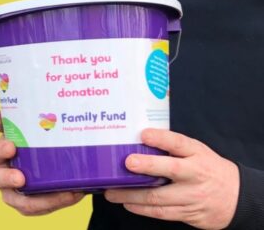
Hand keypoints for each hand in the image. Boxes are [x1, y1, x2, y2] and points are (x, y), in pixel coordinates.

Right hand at [0, 109, 84, 215]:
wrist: (45, 159)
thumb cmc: (29, 142)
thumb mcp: (23, 129)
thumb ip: (10, 121)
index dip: (1, 150)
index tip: (10, 146)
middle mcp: (3, 176)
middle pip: (0, 180)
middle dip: (9, 179)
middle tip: (21, 178)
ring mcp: (16, 194)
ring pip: (24, 202)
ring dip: (43, 199)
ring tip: (64, 192)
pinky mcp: (32, 204)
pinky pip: (43, 207)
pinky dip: (58, 201)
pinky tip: (74, 193)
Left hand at [104, 129, 239, 229]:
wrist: (236, 197)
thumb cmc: (208, 169)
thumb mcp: (197, 151)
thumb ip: (174, 147)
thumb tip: (141, 139)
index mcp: (196, 154)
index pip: (179, 143)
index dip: (161, 138)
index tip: (143, 134)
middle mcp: (195, 174)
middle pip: (170, 169)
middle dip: (147, 166)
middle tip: (127, 163)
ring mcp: (191, 196)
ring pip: (159, 197)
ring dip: (133, 195)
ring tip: (112, 192)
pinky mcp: (188, 213)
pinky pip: (162, 213)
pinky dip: (142, 209)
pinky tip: (128, 204)